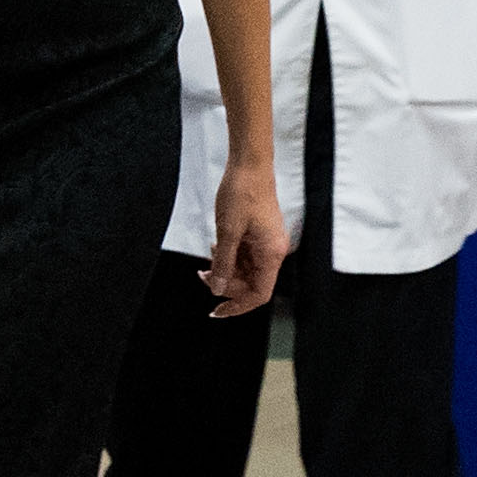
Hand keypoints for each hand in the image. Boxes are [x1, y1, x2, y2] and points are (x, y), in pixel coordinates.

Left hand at [201, 163, 286, 316]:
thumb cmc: (241, 193)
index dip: (239, 306)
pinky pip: (245, 257)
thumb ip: (222, 264)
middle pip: (251, 284)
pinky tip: (216, 247)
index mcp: (271, 254)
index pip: (259, 294)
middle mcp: (273, 252)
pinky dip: (229, 258)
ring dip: (225, 270)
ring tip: (207, 260)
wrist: (249, 165)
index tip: (218, 311)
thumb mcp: (227, 232)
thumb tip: (216, 289)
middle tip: (203, 275)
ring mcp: (266, 244)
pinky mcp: (259, 236)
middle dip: (226, 284)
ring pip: (246, 271)